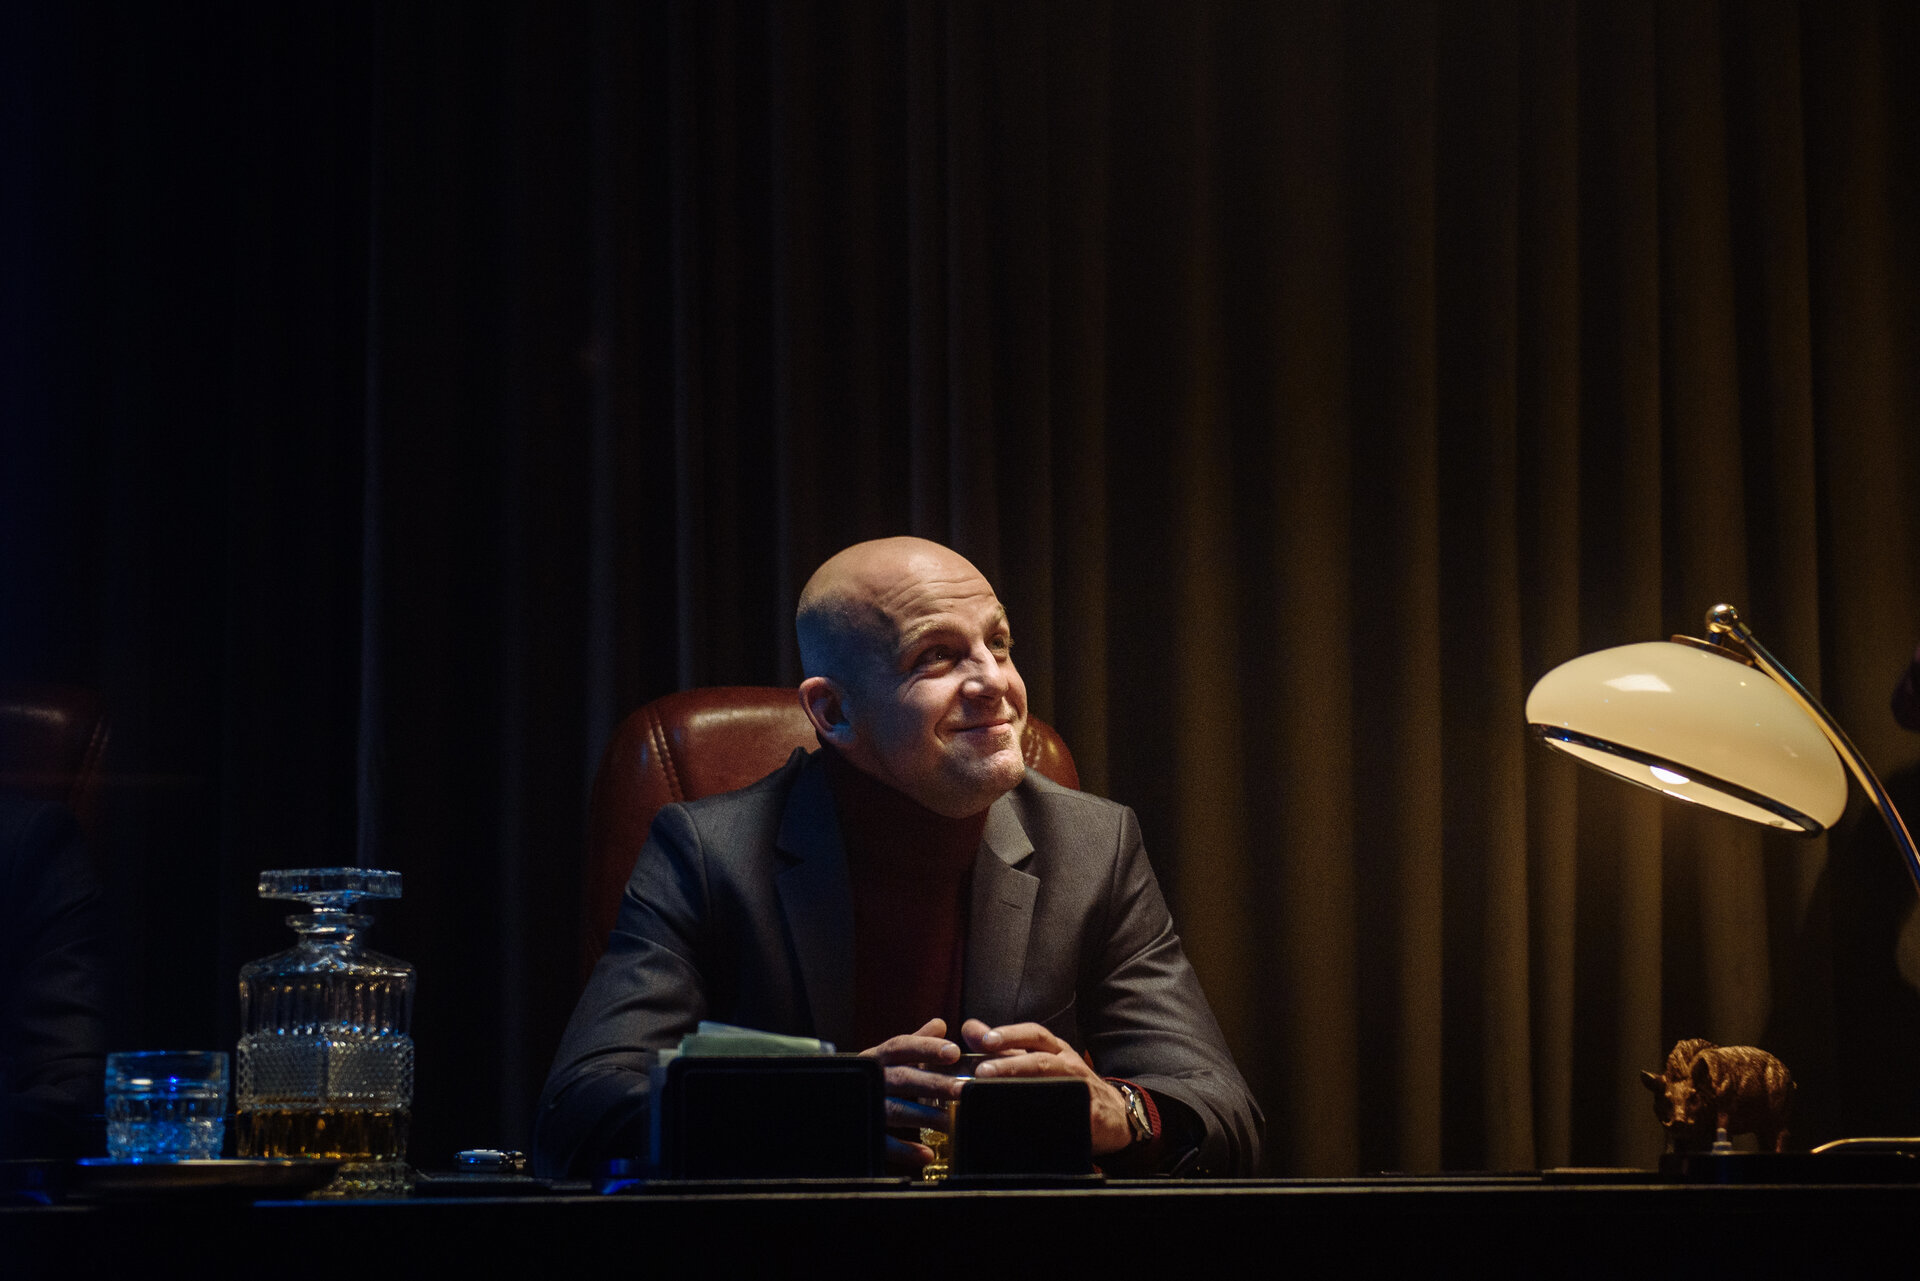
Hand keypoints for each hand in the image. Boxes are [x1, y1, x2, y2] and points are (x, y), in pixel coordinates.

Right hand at [860, 1017, 961, 1166]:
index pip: (901, 1046)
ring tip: (953, 1122)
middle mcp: (870, 1079)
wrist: (830, 1103)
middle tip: (963, 1089)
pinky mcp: (863, 1132)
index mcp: (876, 1057)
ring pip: (897, 1110)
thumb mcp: (887, 1057)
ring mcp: (866, 1106)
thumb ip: (914, 1042)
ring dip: (926, 1116)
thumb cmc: (870, 1077)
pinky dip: (904, 1150)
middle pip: (904, 1078)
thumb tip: (940, 1024)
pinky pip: (883, 1143)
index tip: (954, 1051)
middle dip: (935, 1084)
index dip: (926, 1048)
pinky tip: (926, 1154)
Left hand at [960, 1018, 1134, 1155]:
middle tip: (982, 1070)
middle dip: (1011, 1062)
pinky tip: (1025, 1123)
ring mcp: (1080, 1089)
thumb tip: (969, 1029)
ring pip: (1054, 1082)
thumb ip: (1003, 1047)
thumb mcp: (1038, 1059)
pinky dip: (1048, 1117)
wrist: (1114, 1115)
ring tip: (998, 1092)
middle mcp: (1069, 1063)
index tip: (984, 1040)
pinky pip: (1068, 1115)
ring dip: (1025, 1085)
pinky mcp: (1089, 1115)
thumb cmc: (1069, 1083)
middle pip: (1041, 1056)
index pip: (1033, 1034)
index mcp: (1055, 1049)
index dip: (1009, 1034)